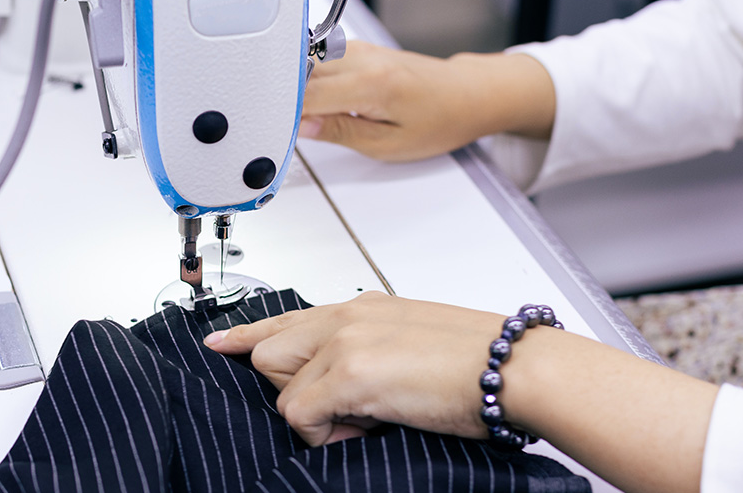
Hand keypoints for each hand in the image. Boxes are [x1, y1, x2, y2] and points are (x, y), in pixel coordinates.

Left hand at [204, 292, 506, 445]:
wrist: (521, 369)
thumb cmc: (484, 362)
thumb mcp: (414, 342)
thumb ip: (371, 351)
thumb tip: (344, 389)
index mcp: (363, 307)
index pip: (287, 317)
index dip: (248, 333)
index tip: (221, 342)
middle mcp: (347, 317)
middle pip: (270, 353)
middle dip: (295, 390)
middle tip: (348, 410)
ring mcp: (345, 342)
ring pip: (281, 388)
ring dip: (315, 414)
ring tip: (368, 418)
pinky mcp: (350, 373)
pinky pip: (300, 415)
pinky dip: (324, 434)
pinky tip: (366, 428)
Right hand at [299, 41, 555, 160]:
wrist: (466, 95)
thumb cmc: (440, 120)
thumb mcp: (388, 144)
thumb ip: (340, 133)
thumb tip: (302, 127)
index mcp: (370, 84)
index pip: (306, 97)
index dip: (285, 117)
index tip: (276, 134)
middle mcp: (363, 59)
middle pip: (302, 78)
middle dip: (288, 104)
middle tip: (285, 131)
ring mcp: (360, 50)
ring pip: (308, 67)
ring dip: (299, 91)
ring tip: (305, 117)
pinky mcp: (360, 50)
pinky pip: (322, 63)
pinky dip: (313, 82)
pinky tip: (320, 102)